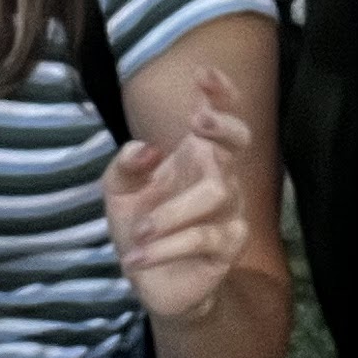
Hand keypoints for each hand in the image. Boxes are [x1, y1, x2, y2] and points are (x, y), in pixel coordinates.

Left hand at [103, 67, 254, 326]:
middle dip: (224, 125)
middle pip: (239, 140)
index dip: (218, 93)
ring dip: (171, 212)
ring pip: (215, 192)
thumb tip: (147, 147)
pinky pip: (203, 238)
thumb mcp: (119, 192)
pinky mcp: (228, 246)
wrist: (154, 283)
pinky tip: (137, 259)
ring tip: (139, 231)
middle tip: (198, 122)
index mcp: (195, 155)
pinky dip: (166, 247)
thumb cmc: (142, 228)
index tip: (202, 75)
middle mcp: (218, 177)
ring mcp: (228, 210)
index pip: (217, 116)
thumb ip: (125, 165)